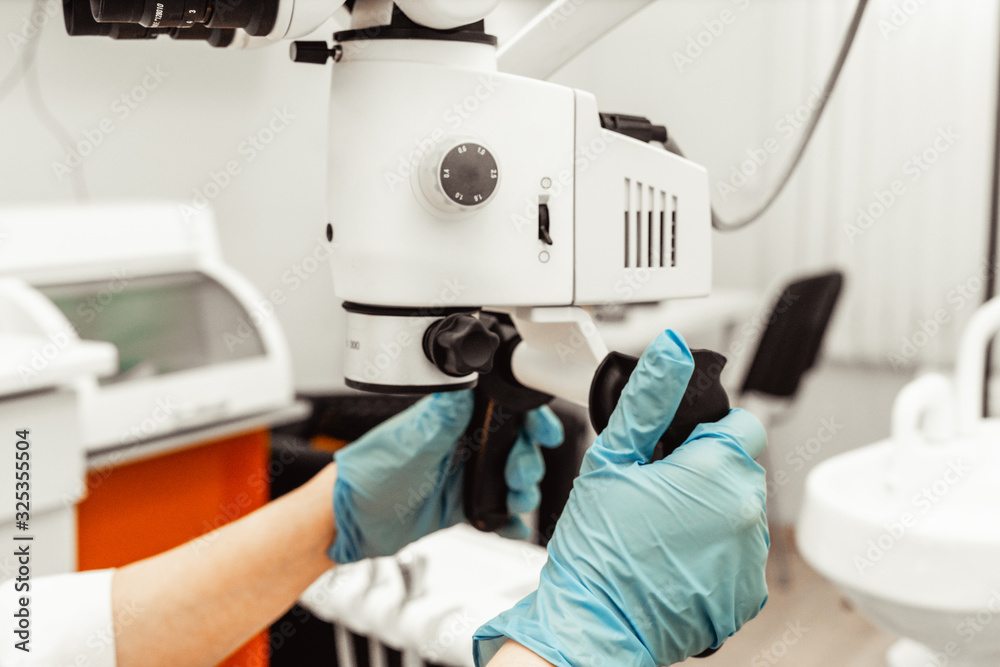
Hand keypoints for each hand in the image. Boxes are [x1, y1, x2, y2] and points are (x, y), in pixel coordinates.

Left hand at [330, 391, 563, 563]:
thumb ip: (442, 419)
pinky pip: (497, 509)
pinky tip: (510, 524)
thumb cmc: (368, 474)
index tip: (543, 433)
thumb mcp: (409, 445)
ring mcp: (465, 473)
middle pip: (516, 445)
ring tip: (516, 502)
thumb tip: (463, 380)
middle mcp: (463, 443)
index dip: (528, 418)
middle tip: (520, 476)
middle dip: (528, 461)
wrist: (351, 521)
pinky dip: (509, 519)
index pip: (502, 409)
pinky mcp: (463, 503)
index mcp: (452, 419)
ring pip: (511, 478)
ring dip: (523, 491)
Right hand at [473, 331, 768, 666]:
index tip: (674, 453)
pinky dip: (714, 554)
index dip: (705, 433)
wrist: (594, 624)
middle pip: (740, 468)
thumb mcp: (612, 460)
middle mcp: (748, 513)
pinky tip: (674, 560)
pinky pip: (739, 556)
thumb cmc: (597, 548)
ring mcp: (751, 558)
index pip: (743, 424)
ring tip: (661, 532)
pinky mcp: (747, 594)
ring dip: (712, 513)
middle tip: (657, 493)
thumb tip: (672, 352)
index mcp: (719, 470)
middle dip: (706, 472)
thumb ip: (648, 401)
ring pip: (739, 512)